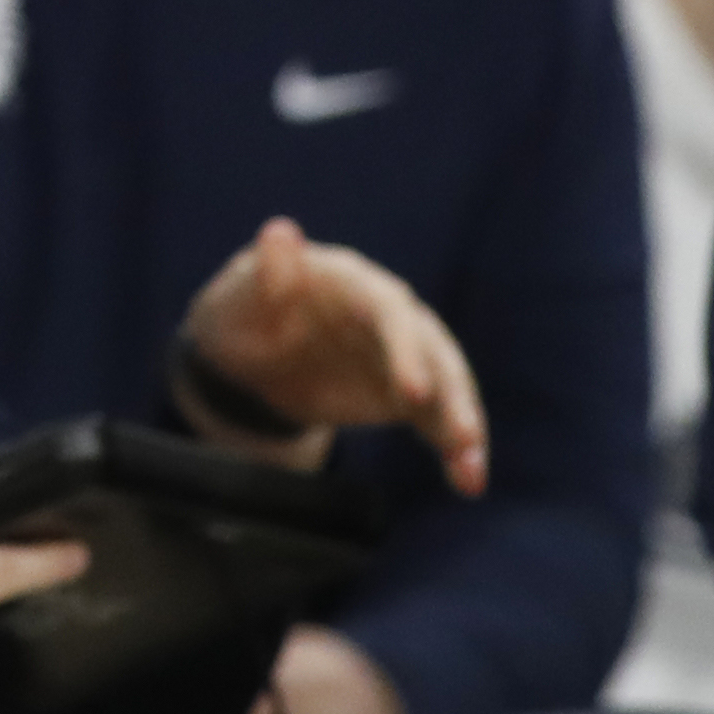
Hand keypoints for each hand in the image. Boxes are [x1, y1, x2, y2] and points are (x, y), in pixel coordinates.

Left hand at [178, 218, 490, 497]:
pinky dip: (453, 449)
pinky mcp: (404, 395)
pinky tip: (467, 482)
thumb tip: (279, 231)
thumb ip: (266, 272)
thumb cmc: (243, 312)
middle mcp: (391, 315)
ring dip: (462, 426)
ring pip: (445, 387)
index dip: (404, 349)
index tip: (411, 393)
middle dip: (450, 394)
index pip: (390, 310)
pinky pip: (436, 419)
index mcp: (354, 282)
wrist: (245, 354)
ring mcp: (402, 355)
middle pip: (432, 350)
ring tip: (471, 473)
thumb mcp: (242, 294)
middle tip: (462, 437)